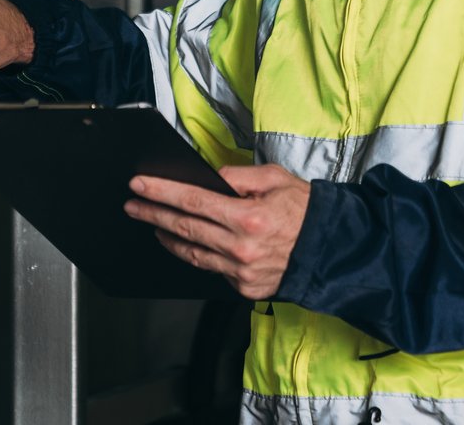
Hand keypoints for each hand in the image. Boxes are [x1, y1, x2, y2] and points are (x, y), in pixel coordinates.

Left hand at [124, 164, 310, 299]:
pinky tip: (183, 242)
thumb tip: (209, 177)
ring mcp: (240, 272)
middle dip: (153, 213)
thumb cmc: (306, 211)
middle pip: (184, 228)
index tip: (140, 185)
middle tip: (132, 204)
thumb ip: (240, 176)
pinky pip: (209, 268)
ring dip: (167, 236)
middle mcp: (240, 248)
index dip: (162, 192)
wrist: (331, 251)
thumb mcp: (277, 179)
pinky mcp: (242, 287)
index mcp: (249, 217)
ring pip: (191, 253)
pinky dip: (192, 253)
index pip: (193, 201)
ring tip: (152, 222)